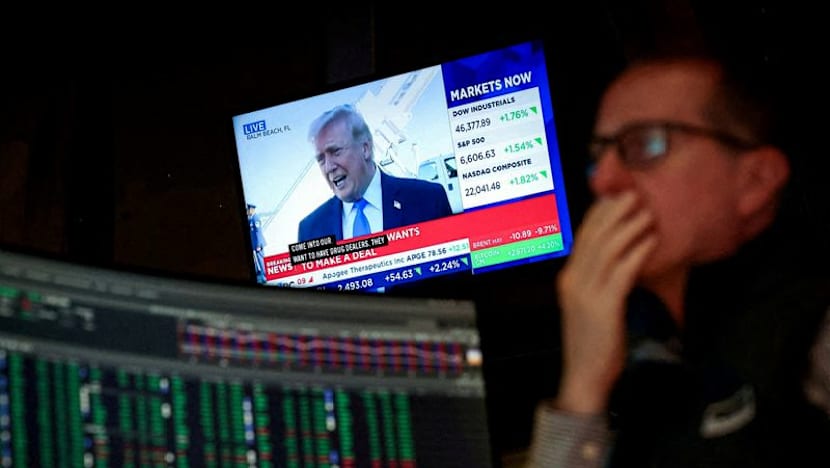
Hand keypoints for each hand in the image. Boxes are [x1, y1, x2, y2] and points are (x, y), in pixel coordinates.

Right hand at [554, 191, 656, 413]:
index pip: (582, 237)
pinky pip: (622, 272)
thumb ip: (597, 280)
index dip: (599, 214)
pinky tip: (651, 242)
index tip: (616, 197)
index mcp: (568, 278)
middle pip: (593, 237)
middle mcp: (573, 281)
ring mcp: (586, 293)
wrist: (585, 374)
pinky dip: (637, 252)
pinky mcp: (603, 307)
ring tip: (647, 214)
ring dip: (629, 228)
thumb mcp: (589, 304)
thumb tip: (617, 257)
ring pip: (607, 249)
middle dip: (614, 213)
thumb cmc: (593, 340)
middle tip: (634, 195)